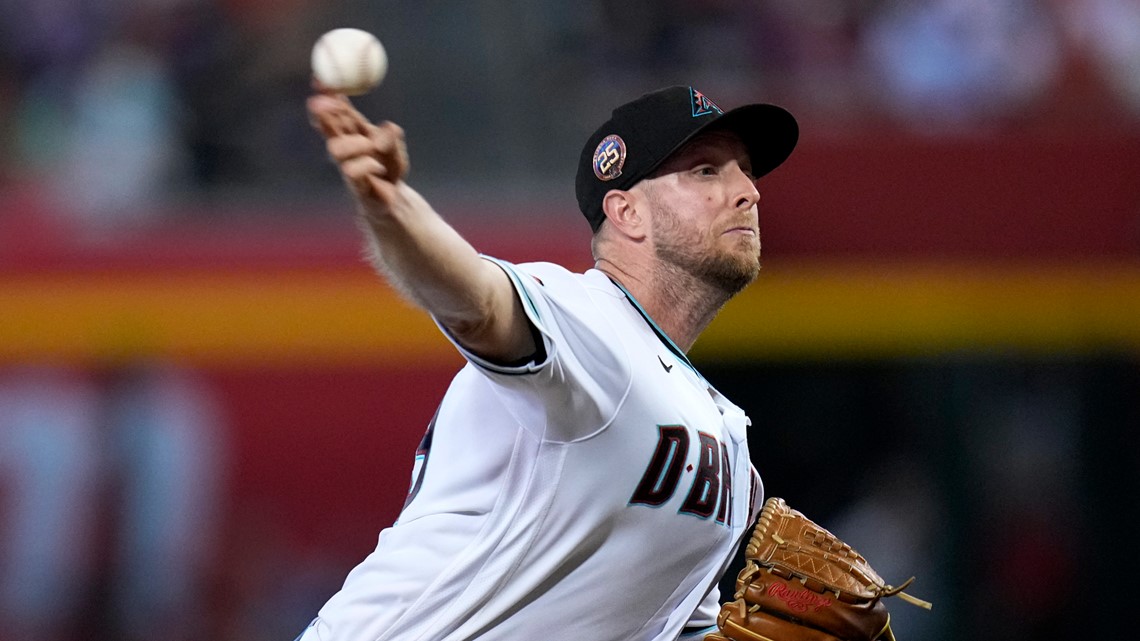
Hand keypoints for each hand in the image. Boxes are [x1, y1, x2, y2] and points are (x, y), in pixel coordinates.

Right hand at [307, 93, 409, 214]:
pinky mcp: (354, 184)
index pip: (336, 110)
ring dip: (353, 143)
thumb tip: (388, 127)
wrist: (394, 199)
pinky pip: (352, 171)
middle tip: (323, 102)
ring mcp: (347, 165)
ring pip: (336, 149)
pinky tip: (378, 167)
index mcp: (353, 132)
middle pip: (327, 127)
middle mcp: (345, 147)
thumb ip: (393, 138)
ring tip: (371, 147)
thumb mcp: (396, 148)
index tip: (318, 79)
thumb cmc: (390, 168)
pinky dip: (367, 165)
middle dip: (324, 113)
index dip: (326, 95)